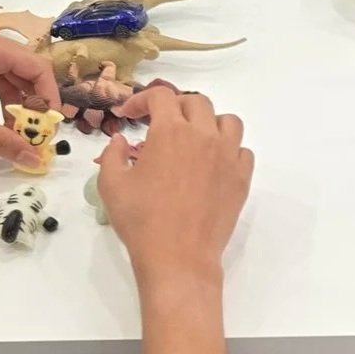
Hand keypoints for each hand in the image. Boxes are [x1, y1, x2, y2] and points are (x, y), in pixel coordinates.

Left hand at [0, 24, 59, 166]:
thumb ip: (0, 139)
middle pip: (21, 73)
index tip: (51, 126)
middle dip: (31, 105)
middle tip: (34, 135)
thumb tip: (33, 160)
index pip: (37, 68)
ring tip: (11, 136)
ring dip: (9, 107)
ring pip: (0, 80)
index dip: (50, 97)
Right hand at [96, 87, 254, 288]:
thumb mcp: (111, 184)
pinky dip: (229, 150)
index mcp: (171, 132)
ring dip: (209, 123)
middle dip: (175, 107)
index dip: (142, 100)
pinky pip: (243, 151)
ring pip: (228, 122)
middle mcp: (204, 137)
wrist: (179, 257)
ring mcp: (228, 157)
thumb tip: (120, 141)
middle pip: (196, 103)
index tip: (131, 115)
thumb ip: (112, 155)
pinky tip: (213, 163)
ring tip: (193, 139)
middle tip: (160, 124)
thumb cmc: (141, 221)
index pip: (161, 96)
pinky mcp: (241, 179)